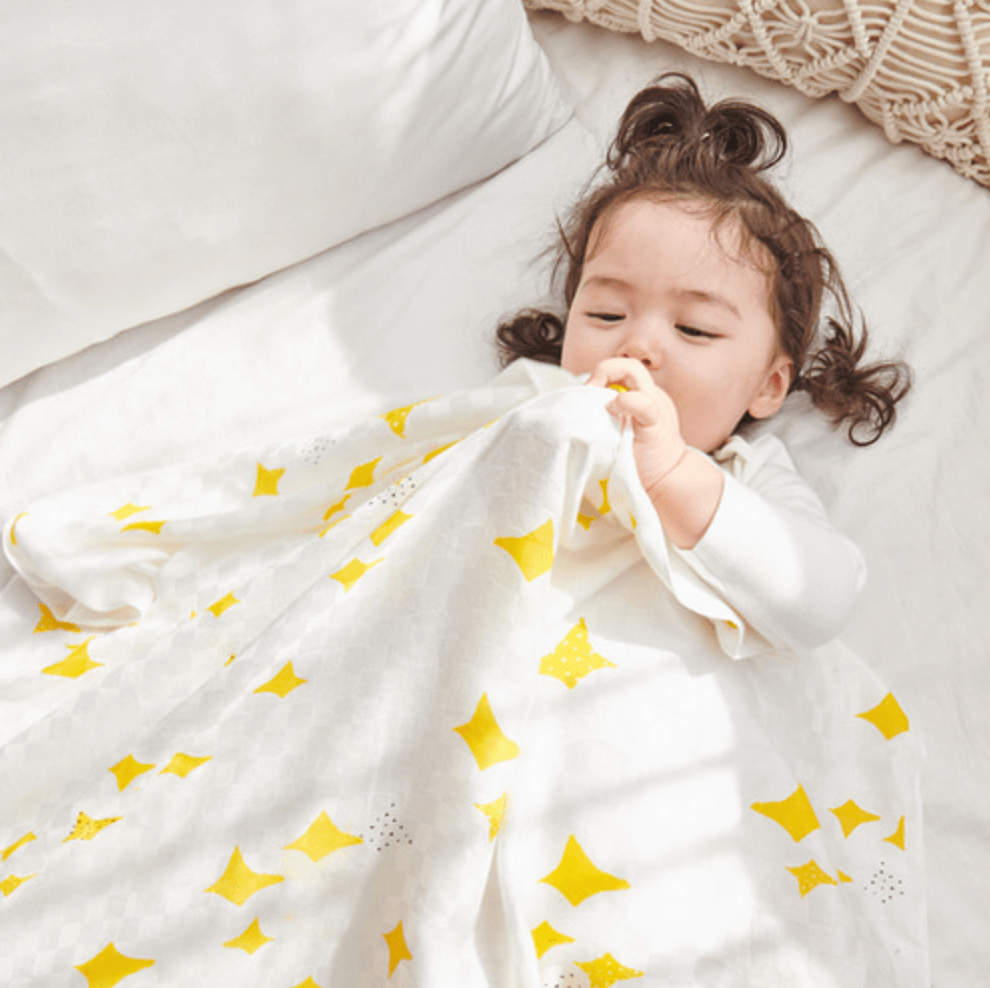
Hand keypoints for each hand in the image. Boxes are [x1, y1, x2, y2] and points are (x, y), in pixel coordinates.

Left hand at [586, 357, 687, 495]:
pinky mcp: (657, 423)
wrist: (667, 482)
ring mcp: (655, 406)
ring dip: (609, 376)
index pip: (620, 372)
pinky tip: (613, 408)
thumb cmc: (638, 463)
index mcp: (642, 399)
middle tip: (587, 391)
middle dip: (602, 370)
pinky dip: (626, 402)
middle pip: (628, 365)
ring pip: (634, 371)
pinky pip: (644, 403)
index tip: (583, 394)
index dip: (599, 376)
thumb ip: (604, 420)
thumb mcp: (617, 434)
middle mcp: (650, 396)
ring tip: (597, 397)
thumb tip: (574, 416)